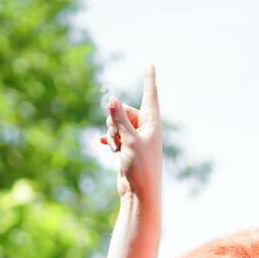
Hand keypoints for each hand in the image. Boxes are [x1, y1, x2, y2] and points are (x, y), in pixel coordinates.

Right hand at [100, 65, 161, 201]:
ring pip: (116, 123)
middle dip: (114, 121)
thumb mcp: (129, 140)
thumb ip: (119, 119)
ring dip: (112, 133)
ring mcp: (136, 138)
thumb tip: (111, 99)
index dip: (148, 79)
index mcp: (152, 123)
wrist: (139, 193)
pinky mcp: (128, 147)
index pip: (150, 95)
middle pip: (124, 110)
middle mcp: (146, 128)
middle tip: (118, 139)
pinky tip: (106, 145)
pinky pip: (115, 135)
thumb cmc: (141, 168)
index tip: (150, 64)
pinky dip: (110, 139)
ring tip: (117, 149)